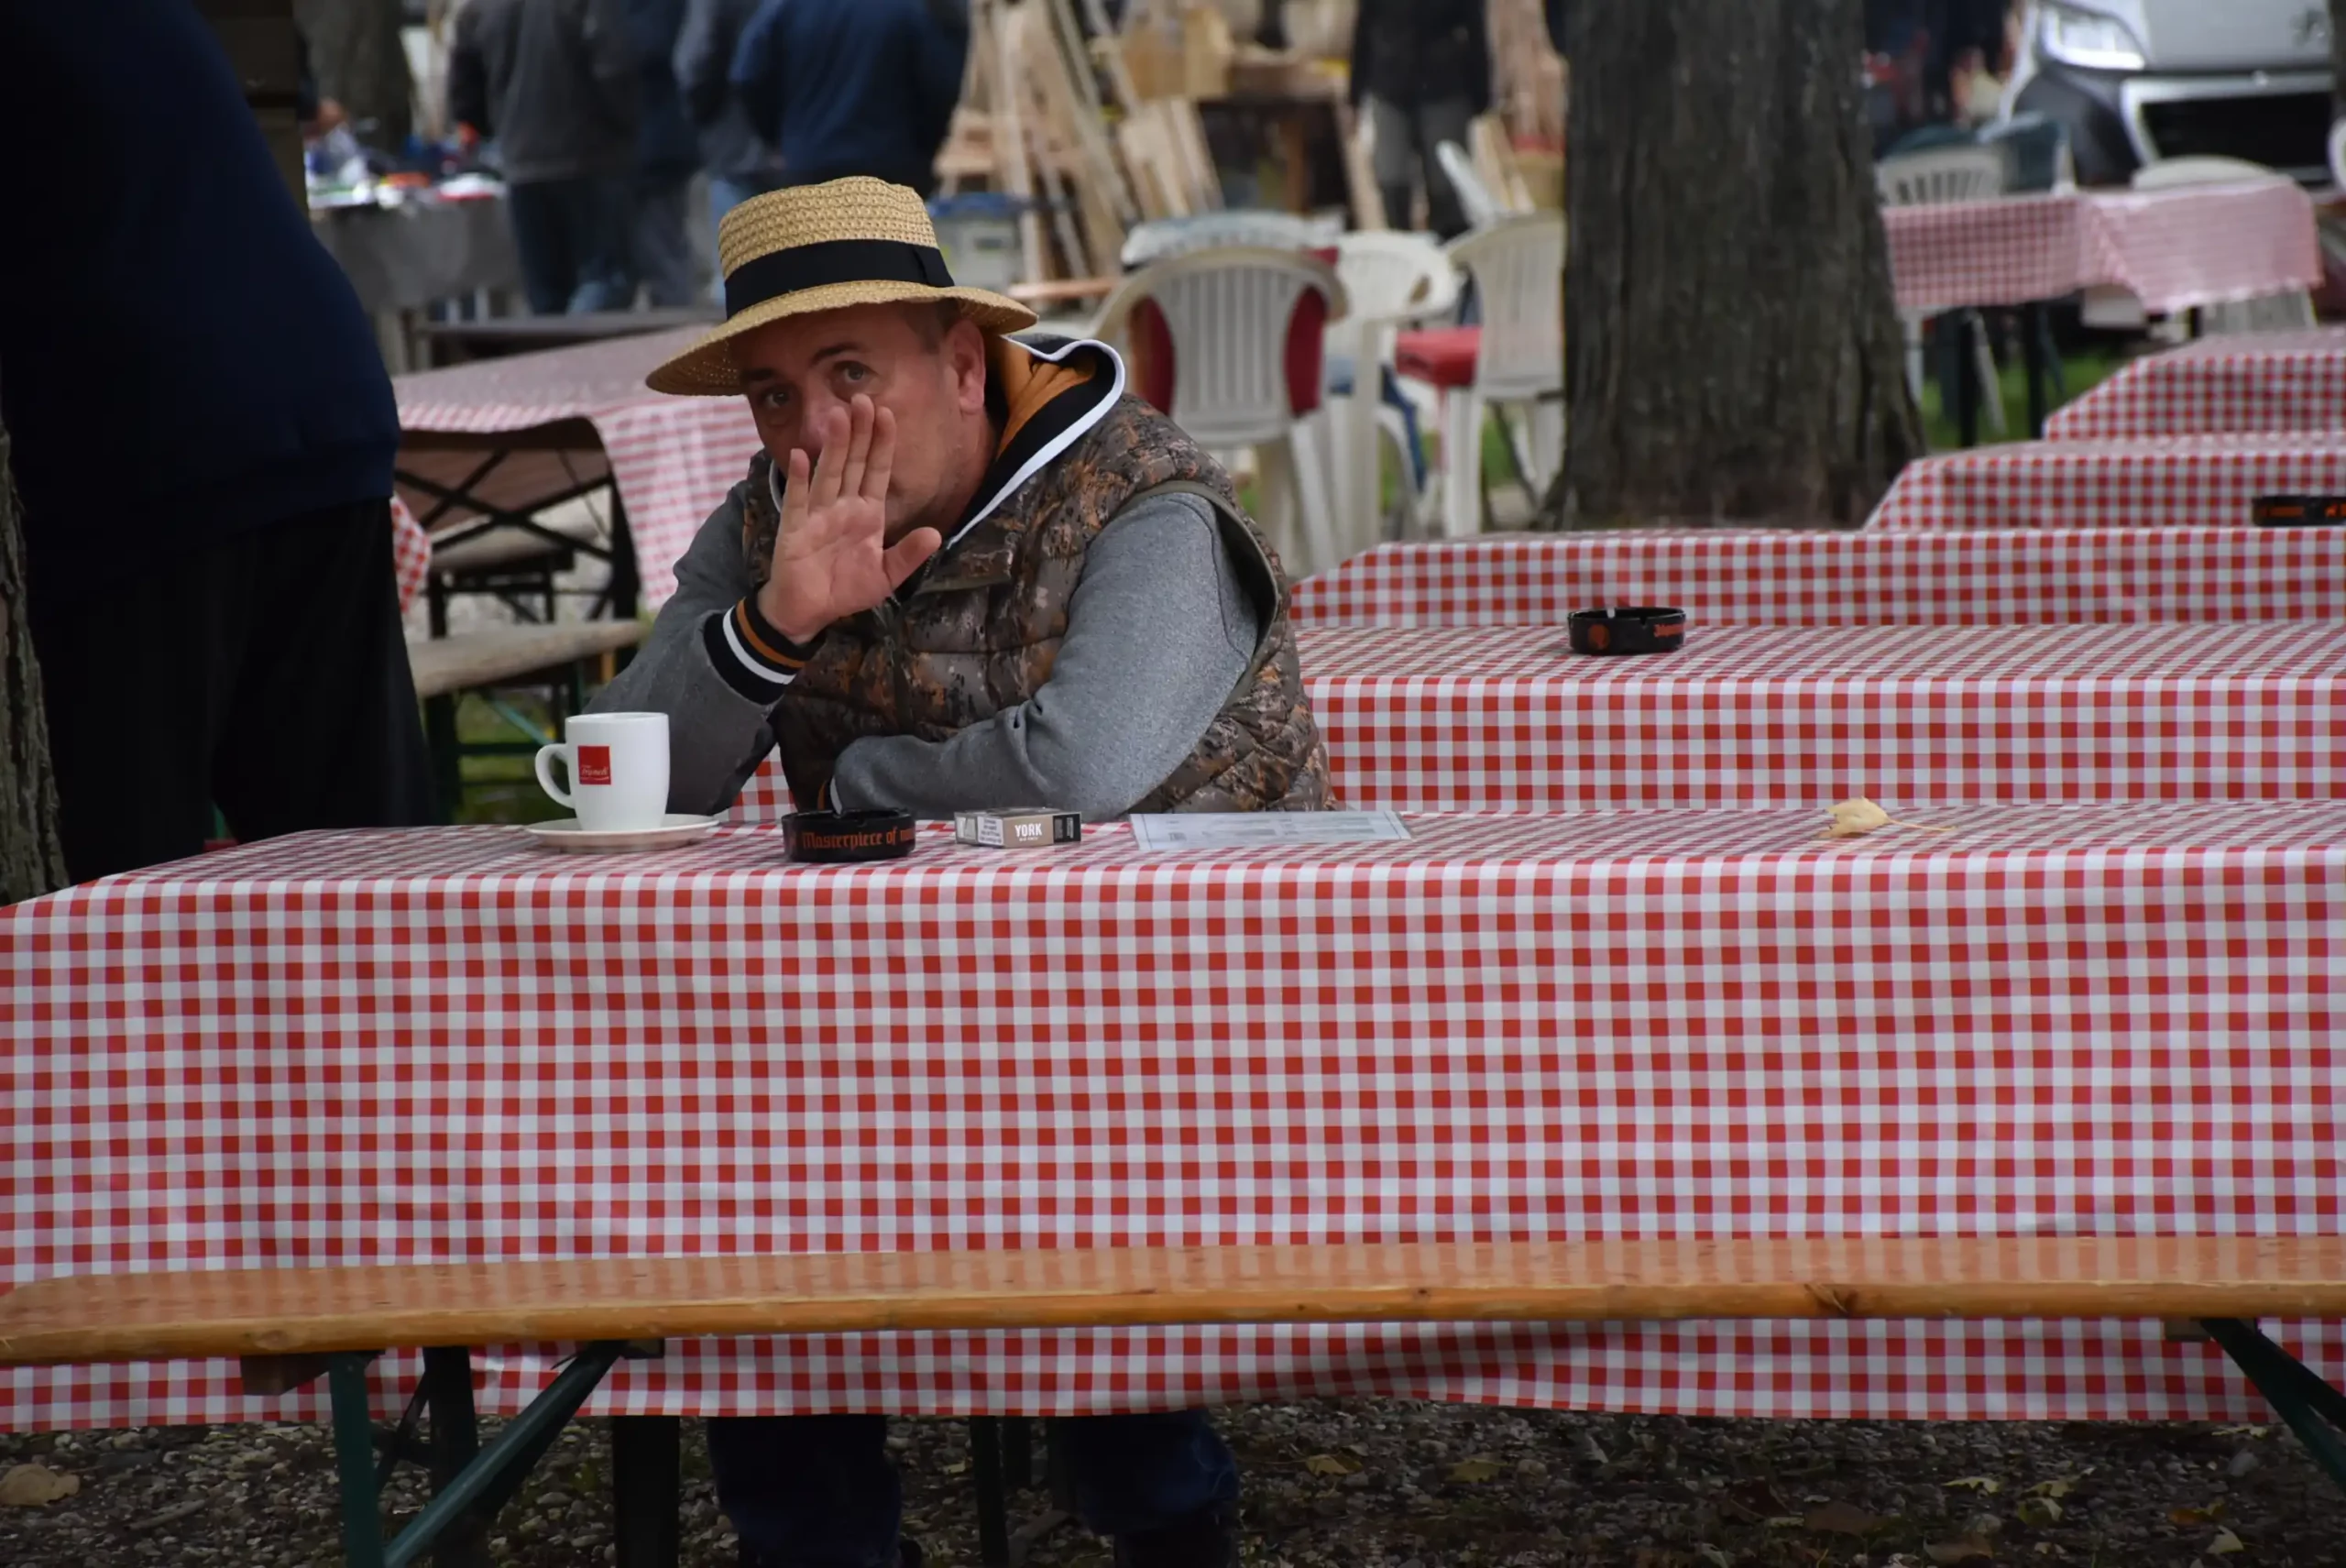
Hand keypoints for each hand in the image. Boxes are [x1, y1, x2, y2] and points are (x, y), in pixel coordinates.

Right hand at [755, 396, 940, 644]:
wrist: (810, 611)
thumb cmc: (846, 589)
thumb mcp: (885, 577)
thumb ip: (909, 556)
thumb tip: (935, 535)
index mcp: (867, 515)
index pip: (876, 471)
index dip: (881, 444)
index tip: (887, 414)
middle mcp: (842, 507)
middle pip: (852, 463)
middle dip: (859, 433)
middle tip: (862, 398)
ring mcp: (817, 515)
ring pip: (828, 474)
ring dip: (833, 446)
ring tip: (838, 416)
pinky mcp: (795, 529)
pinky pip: (798, 501)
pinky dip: (799, 480)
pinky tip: (801, 455)